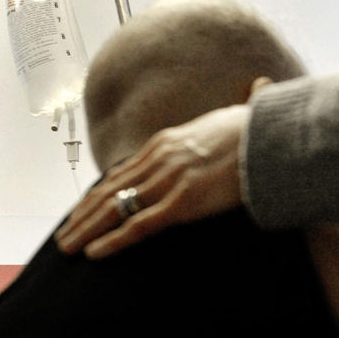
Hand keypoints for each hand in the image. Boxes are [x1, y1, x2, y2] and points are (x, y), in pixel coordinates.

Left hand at [55, 104, 251, 257]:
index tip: (85, 209)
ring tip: (68, 247)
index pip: (124, 171)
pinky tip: (94, 252)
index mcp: (169, 141)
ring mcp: (170, 180)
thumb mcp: (245, 113)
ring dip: (88, 230)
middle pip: (111, 190)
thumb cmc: (265, 127)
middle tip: (65, 234)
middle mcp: (160, 158)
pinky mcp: (183, 202)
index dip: (100, 193)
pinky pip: (139, 225)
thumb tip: (262, 85)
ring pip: (115, 208)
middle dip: (83, 214)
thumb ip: (244, 105)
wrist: (274, 136)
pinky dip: (114, 240)